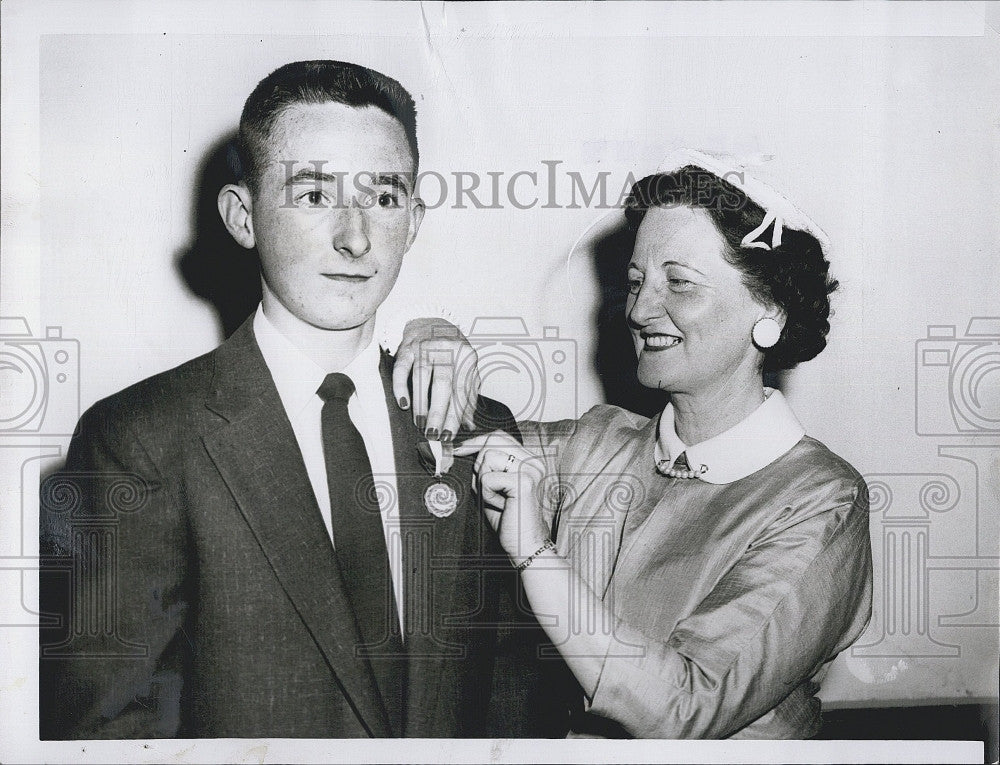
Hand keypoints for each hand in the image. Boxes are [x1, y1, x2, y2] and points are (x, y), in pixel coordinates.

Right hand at [393, 318, 481, 439]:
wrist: (431, 322)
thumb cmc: (451, 352)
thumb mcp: (466, 370)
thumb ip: (469, 396)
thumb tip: (469, 425)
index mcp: (466, 356)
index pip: (461, 390)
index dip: (455, 414)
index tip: (450, 434)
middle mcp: (447, 349)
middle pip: (443, 384)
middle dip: (438, 412)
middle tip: (434, 434)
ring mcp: (425, 346)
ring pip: (422, 376)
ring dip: (421, 403)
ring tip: (420, 424)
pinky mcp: (407, 347)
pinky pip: (402, 368)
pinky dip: (401, 386)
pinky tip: (404, 403)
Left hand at [454, 431, 551, 561]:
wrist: (525, 545)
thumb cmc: (508, 519)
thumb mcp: (493, 486)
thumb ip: (485, 466)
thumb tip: (462, 449)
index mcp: (529, 459)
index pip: (499, 436)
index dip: (476, 441)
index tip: (460, 450)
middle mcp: (533, 461)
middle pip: (492, 441)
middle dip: (480, 464)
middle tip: (488, 489)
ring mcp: (530, 469)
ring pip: (488, 457)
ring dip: (483, 482)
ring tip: (497, 499)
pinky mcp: (524, 482)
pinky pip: (487, 478)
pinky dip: (486, 494)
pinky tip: (501, 506)